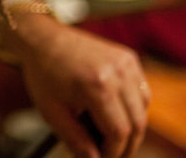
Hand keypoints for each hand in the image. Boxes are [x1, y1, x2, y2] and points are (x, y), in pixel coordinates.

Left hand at [10, 15, 149, 157]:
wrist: (43, 38)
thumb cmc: (43, 74)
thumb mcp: (53, 112)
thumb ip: (76, 141)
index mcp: (97, 86)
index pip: (119, 133)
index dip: (113, 153)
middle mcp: (118, 73)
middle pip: (137, 124)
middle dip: (126, 145)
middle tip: (110, 153)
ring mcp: (126, 62)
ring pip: (143, 109)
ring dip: (132, 127)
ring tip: (110, 135)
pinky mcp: (129, 57)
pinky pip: (141, 91)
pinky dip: (134, 108)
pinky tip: (115, 112)